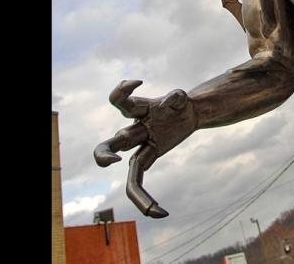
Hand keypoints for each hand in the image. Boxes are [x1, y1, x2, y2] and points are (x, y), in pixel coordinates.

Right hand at [92, 81, 197, 217]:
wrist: (189, 112)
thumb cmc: (179, 103)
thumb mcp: (181, 98)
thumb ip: (177, 98)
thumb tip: (174, 98)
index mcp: (138, 112)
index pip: (121, 103)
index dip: (122, 92)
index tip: (139, 81)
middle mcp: (134, 130)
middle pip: (110, 144)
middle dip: (104, 154)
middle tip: (113, 160)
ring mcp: (140, 145)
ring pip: (128, 171)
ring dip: (134, 192)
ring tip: (151, 209)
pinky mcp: (149, 156)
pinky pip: (138, 179)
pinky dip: (147, 199)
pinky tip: (162, 212)